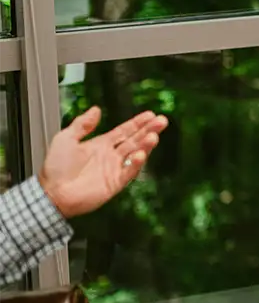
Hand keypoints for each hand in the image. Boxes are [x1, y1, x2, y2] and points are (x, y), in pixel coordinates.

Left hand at [39, 107, 168, 218]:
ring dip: (146, 145)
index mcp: (101, 144)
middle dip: (149, 130)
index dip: (138, 122)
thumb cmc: (55, 168)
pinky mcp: (115, 183)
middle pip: (135, 140)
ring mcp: (114, 169)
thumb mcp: (65, 138)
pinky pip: (129, 172)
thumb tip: (96, 109)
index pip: (125, 131)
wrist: (51, 193)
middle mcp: (111, 156)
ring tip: (153, 136)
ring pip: (135, 154)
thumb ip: (82, 124)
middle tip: (162, 121)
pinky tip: (141, 155)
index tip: (151, 114)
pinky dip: (136, 164)